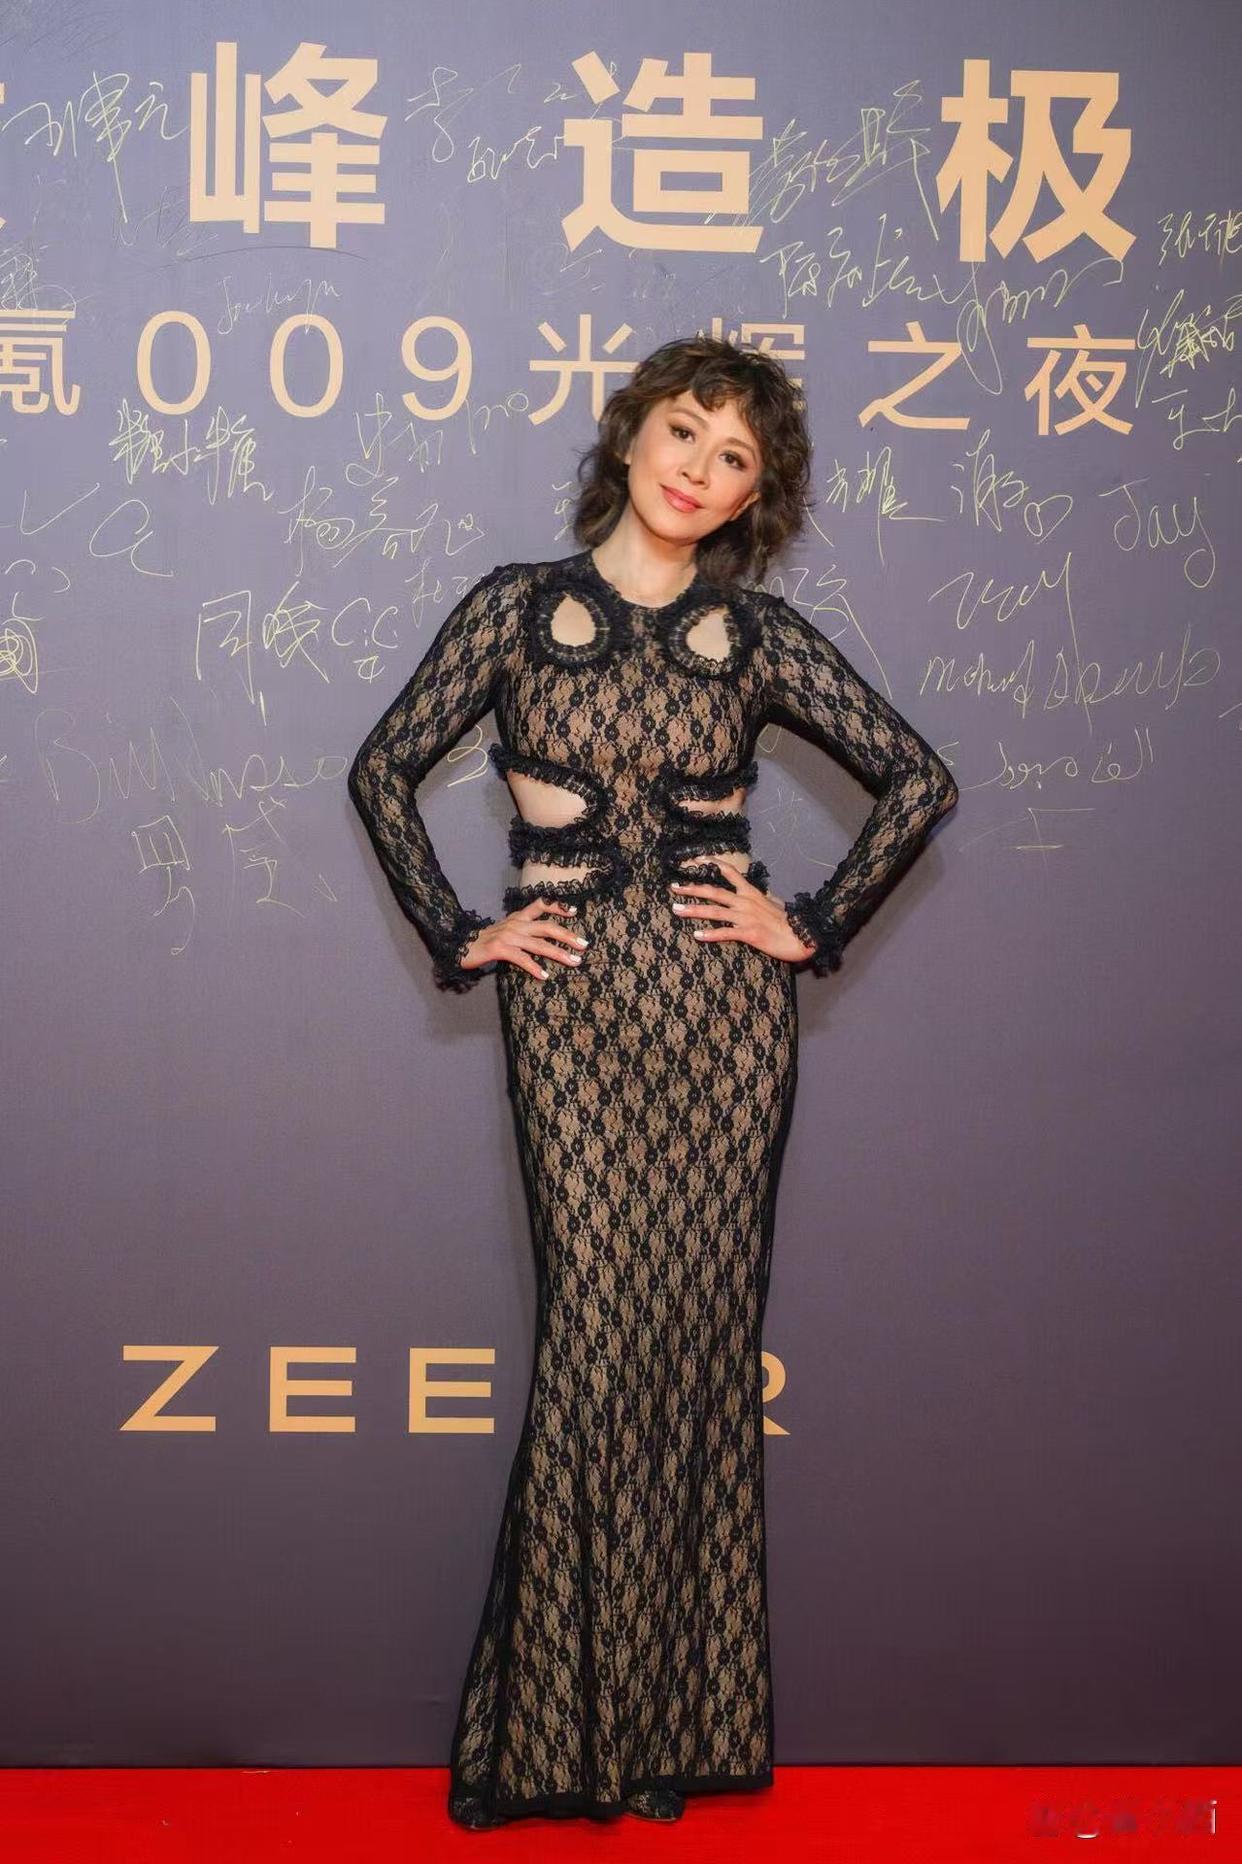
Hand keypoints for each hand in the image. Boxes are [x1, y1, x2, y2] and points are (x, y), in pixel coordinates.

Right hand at [460, 898, 589, 980]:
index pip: (541, 905)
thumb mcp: (506, 930)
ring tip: (574, 961)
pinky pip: (521, 958)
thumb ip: (524, 931)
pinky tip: (544, 975)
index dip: (558, 906)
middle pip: (548, 927)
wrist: (460, 945)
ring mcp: (508, 936)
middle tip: (584, 945)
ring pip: (539, 944)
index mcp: (518, 917)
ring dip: (559, 953)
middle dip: (568, 936)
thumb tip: (545, 940)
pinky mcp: (499, 949)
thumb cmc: (486, 941)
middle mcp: (516, 924)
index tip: (575, 912)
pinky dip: (534, 967)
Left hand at [669, 870, 816, 963]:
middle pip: (714, 892)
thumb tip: (760, 895)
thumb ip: (763, 898)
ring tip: (676, 909)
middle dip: (692, 889)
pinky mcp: (749, 933)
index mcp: (752, 893)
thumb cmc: (789, 922)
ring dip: (693, 910)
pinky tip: (697, 935)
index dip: (714, 865)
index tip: (697, 861)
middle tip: (674, 887)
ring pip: (715, 911)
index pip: (731, 873)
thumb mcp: (774, 904)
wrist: (802, 936)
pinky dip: (710, 934)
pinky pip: (725, 933)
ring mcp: (746, 917)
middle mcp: (746, 902)